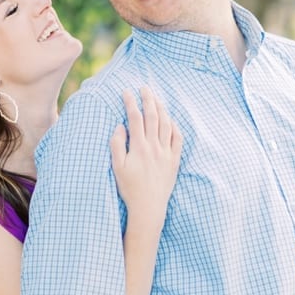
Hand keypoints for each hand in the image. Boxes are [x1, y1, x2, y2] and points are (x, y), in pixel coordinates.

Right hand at [110, 87, 182, 219]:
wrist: (148, 207)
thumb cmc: (129, 188)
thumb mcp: (116, 167)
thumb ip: (117, 144)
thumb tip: (120, 126)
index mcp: (139, 147)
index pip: (135, 118)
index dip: (130, 102)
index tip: (126, 91)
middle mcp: (154, 147)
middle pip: (153, 116)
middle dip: (148, 99)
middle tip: (144, 87)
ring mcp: (166, 153)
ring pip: (166, 124)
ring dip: (161, 109)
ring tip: (156, 99)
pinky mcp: (174, 160)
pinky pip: (178, 139)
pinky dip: (174, 126)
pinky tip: (170, 120)